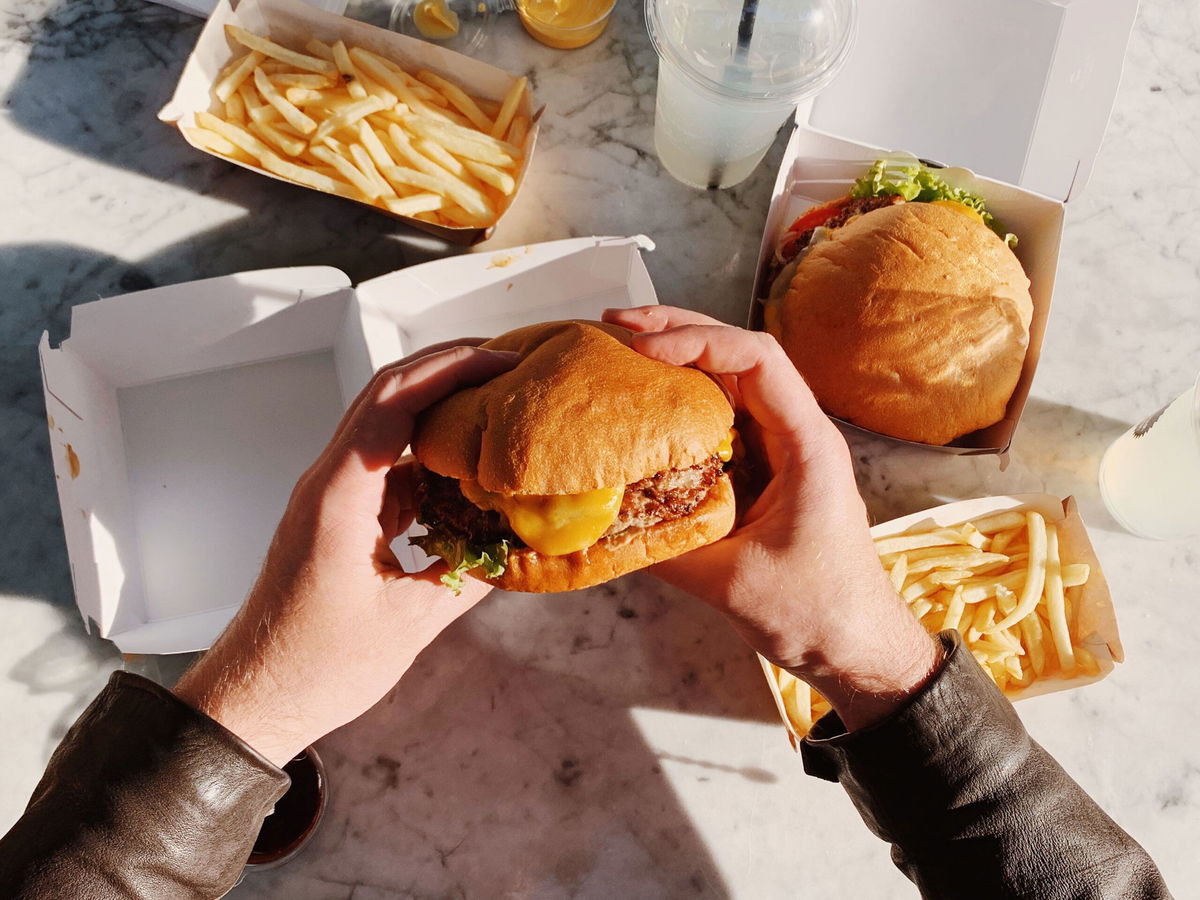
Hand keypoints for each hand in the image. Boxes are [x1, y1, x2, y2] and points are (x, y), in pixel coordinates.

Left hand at [174, 341, 518, 764]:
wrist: (252, 699)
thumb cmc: (314, 668)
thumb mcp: (408, 624)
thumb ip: (468, 576)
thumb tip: (521, 546)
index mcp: (338, 497)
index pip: (394, 401)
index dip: (451, 369)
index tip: (504, 361)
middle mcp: (328, 483)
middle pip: (388, 396)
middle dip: (449, 370)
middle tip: (510, 366)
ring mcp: (330, 497)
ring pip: (386, 428)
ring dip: (440, 412)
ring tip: (499, 412)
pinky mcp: (337, 518)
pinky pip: (386, 469)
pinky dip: (430, 461)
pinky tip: (469, 478)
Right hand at [603, 307, 938, 729]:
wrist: (856, 646)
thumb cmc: (816, 612)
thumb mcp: (732, 583)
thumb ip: (666, 550)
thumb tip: (598, 525)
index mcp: (807, 444)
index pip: (758, 361)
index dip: (698, 341)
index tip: (643, 350)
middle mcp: (797, 434)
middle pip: (741, 356)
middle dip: (680, 331)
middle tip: (617, 326)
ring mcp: (782, 451)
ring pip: (730, 384)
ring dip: (679, 362)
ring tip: (622, 350)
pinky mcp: (765, 473)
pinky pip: (722, 422)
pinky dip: (682, 406)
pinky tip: (643, 409)